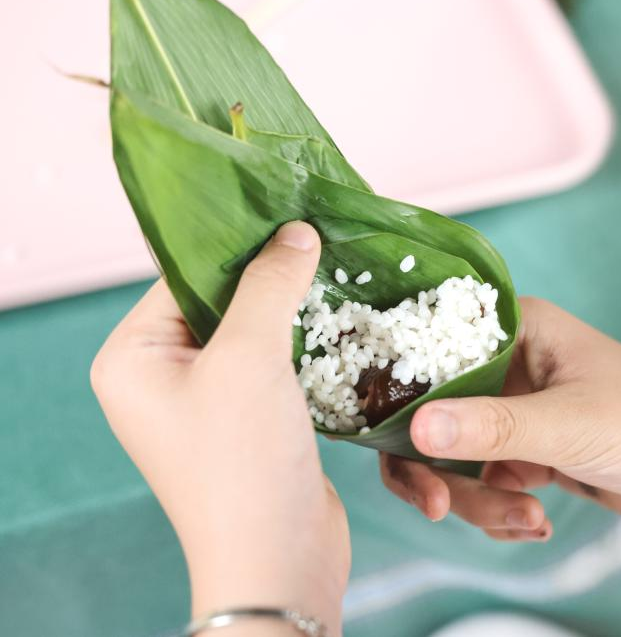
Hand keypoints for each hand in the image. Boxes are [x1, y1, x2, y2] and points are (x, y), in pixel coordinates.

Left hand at [91, 222, 347, 634]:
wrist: (278, 559)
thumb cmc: (242, 462)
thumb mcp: (249, 359)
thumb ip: (269, 285)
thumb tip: (296, 232)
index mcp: (132, 358)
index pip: (184, 274)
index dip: (238, 241)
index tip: (290, 208)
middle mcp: (161, 376)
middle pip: (221, 299)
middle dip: (272, 274)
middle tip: (322, 235)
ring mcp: (207, 401)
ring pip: (254, 331)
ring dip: (294, 308)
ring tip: (340, 270)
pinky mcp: (250, 420)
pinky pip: (275, 363)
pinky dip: (305, 343)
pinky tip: (342, 320)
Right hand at [380, 297, 620, 540]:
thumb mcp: (568, 424)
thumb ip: (490, 428)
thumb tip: (414, 428)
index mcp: (517, 330)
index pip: (431, 349)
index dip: (400, 392)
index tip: (394, 438)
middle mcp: (510, 365)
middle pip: (431, 413)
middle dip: (434, 469)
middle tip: (441, 507)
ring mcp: (517, 411)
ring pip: (455, 459)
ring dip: (478, 500)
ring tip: (526, 519)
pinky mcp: (530, 453)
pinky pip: (484, 485)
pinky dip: (500, 511)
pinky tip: (536, 522)